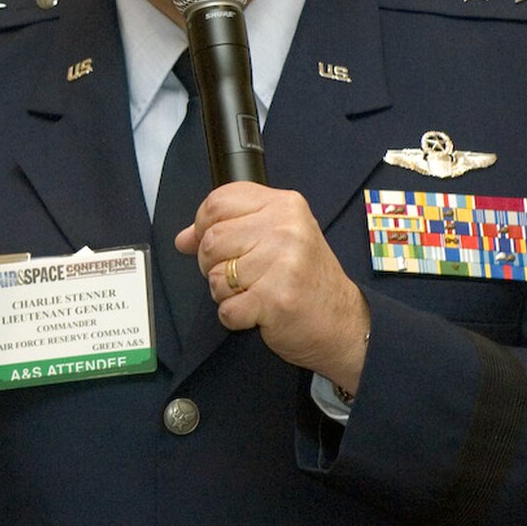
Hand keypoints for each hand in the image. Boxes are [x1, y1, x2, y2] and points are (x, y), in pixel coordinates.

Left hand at [174, 183, 371, 392]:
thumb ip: (229, 230)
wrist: (343, 323)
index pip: (217, 202)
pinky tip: (257, 312)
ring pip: (214, 275)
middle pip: (211, 240)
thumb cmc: (305, 280)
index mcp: (284, 206)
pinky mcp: (275, 299)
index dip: (203, 225)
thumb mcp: (275, 240)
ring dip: (224, 293)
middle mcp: (285, 228)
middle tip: (237, 276)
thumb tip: (183, 239)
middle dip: (211, 264)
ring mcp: (282, 263)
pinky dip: (233, 317)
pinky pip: (226, 308)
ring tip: (253, 293)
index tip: (216, 243)